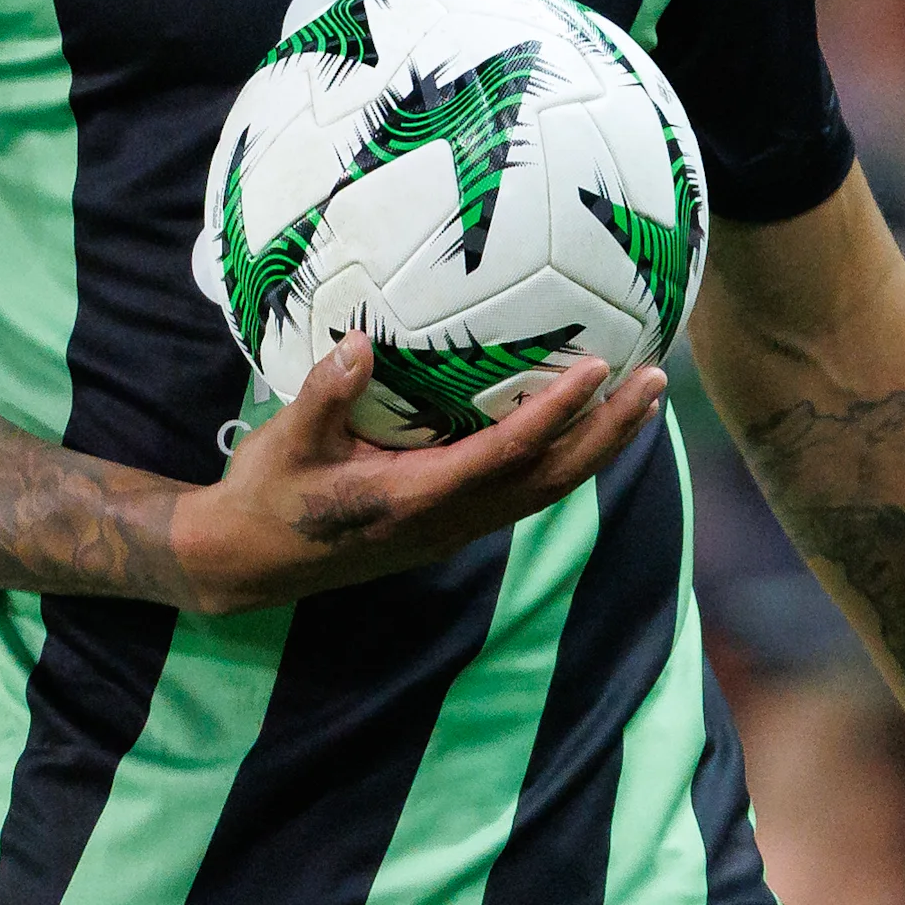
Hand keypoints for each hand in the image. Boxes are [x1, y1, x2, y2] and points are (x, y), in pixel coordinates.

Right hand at [173, 333, 663, 613]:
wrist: (249, 562)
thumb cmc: (266, 495)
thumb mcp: (284, 441)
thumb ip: (323, 394)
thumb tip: (361, 342)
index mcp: (416, 498)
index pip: (507, 452)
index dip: (556, 412)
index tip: (598, 369)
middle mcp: (449, 522)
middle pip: (551, 479)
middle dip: (608, 433)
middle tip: (655, 381)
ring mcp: (453, 530)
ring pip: (546, 492)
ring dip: (598, 449)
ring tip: (641, 403)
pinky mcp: (448, 528)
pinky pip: (524, 494)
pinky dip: (564, 460)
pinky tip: (580, 431)